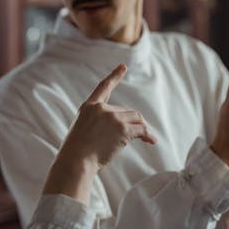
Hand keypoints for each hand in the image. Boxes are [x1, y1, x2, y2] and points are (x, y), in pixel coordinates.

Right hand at [42, 64, 156, 203]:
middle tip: (136, 139)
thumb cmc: (77, 154)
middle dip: (130, 124)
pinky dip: (148, 135)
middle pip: (125, 111)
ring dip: (141, 128)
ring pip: (136, 118)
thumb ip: (98, 125)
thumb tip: (123, 130)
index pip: (104, 87)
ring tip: (148, 139)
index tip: (123, 66)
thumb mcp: (82, 131)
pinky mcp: (122, 129)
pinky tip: (152, 141)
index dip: (114, 76)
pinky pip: (141, 129)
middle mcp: (101, 109)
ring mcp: (112, 118)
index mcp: (88, 107)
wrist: (75, 161)